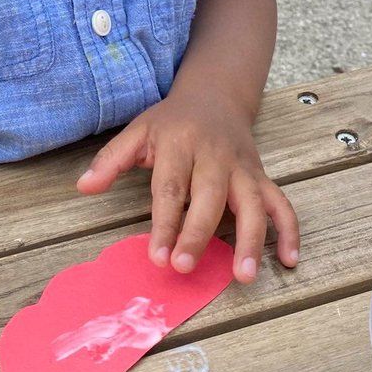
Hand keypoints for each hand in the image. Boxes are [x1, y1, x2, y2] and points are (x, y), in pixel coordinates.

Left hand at [75, 96, 298, 283]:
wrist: (214, 96)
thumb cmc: (171, 121)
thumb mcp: (137, 131)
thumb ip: (111, 160)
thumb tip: (82, 187)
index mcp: (180, 144)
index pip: (171, 188)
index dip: (164, 224)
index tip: (156, 257)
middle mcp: (215, 156)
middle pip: (210, 198)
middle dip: (199, 234)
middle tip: (184, 268)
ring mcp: (242, 168)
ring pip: (253, 203)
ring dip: (252, 240)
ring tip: (244, 275)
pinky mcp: (261, 177)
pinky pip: (282, 203)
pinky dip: (289, 231)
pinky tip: (287, 260)